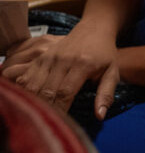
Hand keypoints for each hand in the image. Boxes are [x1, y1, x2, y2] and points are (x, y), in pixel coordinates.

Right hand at [1, 23, 118, 118]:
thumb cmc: (105, 54)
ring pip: (33, 84)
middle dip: (45, 108)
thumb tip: (100, 115)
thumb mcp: (112, 72)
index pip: (65, 92)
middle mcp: (63, 60)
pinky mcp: (41, 56)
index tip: (59, 123)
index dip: (59, 110)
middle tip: (45, 122)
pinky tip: (26, 100)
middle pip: (46, 90)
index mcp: (83, 64)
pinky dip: (24, 90)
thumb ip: (106, 94)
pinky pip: (26, 76)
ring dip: (32, 101)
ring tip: (35, 114)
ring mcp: (50, 57)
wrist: (94, 29)